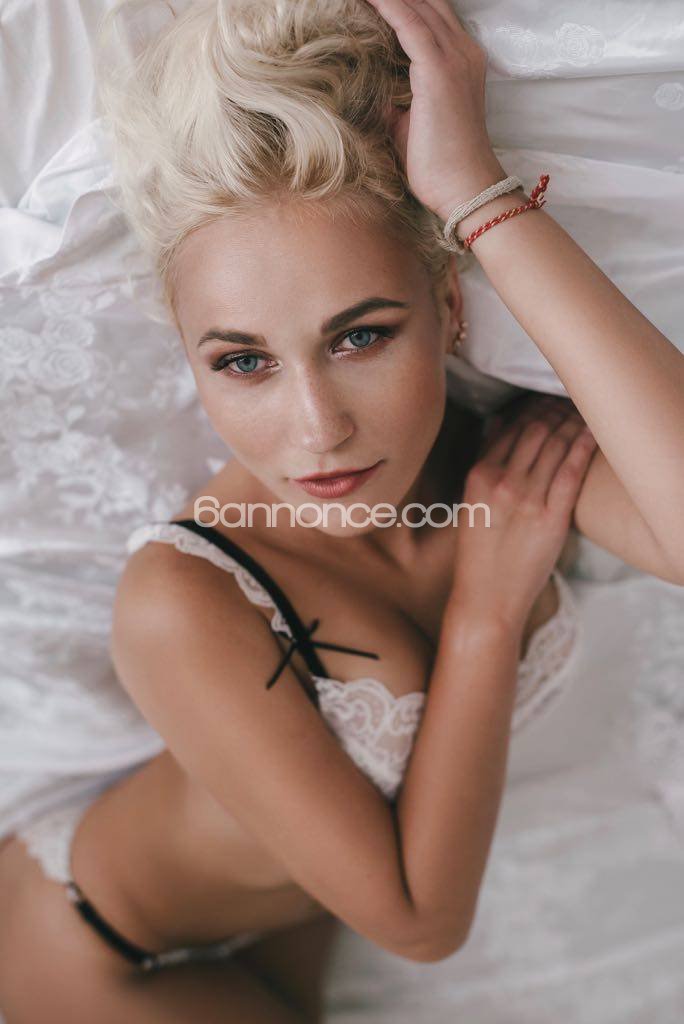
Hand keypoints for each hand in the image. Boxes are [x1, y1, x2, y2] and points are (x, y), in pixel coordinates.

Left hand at [365, 0, 503, 219]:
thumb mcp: (409, 125)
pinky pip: (408, 23)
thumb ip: (394, 103)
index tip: (370, 2)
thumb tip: (371, 95)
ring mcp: (454, 58)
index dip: (402, 3)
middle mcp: (463, 52)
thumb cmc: (439, 166)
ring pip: (417, 6)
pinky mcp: (439, 70)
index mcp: (460, 61)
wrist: (464, 188)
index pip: (430, 16)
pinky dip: (386, 7)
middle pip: (426, 2)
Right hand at [450, 399, 596, 635]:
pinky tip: (591, 435)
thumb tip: (499, 425)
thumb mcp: (472, 502)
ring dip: (571, 425)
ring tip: (582, 416)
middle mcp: (502, 482)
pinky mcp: (551, 518)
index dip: (533, 410)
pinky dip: (583, 448)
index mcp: (478, 476)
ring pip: (555, 445)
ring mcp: (527, 499)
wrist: (487, 596)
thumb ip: (485, 463)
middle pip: (536, 430)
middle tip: (568, 406)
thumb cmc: (479, 553)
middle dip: (555, 412)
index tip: (546, 403)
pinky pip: (571, 471)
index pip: (511, 428)